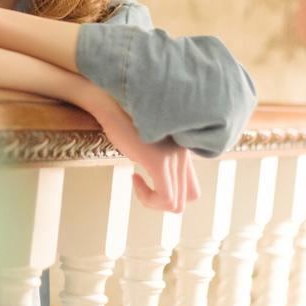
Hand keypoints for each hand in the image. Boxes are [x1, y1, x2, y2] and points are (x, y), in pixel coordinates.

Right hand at [82, 87, 199, 212]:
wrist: (112, 102)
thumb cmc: (124, 122)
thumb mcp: (148, 147)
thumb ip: (161, 162)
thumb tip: (159, 184)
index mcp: (185, 152)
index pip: (193, 191)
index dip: (172, 196)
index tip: (150, 183)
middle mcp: (185, 155)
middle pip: (186, 198)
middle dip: (161, 201)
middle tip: (140, 186)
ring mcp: (175, 157)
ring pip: (175, 203)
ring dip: (152, 201)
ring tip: (136, 182)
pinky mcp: (160, 160)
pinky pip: (164, 197)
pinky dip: (147, 197)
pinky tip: (134, 177)